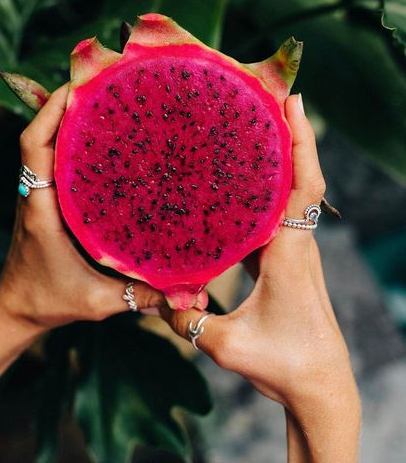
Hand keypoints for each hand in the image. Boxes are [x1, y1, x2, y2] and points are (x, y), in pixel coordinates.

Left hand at [0, 84, 165, 332]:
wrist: (17, 309)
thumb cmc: (50, 302)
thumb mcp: (99, 301)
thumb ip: (142, 297)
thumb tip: (189, 298)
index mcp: (42, 210)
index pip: (34, 146)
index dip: (51, 112)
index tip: (78, 87)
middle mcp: (36, 194)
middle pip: (40, 134)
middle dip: (64, 103)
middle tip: (103, 84)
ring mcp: (39, 194)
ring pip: (45, 144)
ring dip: (66, 118)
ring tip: (105, 100)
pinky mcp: (46, 199)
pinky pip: (53, 159)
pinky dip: (69, 140)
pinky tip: (101, 137)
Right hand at [160, 95, 360, 460]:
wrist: (319, 385)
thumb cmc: (283, 364)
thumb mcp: (226, 345)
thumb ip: (190, 320)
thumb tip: (162, 297)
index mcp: (289, 252)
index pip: (303, 186)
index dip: (301, 142)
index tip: (293, 103)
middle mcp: (296, 242)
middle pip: (300, 177)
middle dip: (289, 134)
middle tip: (266, 98)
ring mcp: (292, 250)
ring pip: (288, 195)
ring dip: (276, 161)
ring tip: (246, 130)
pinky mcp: (284, 260)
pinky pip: (273, 216)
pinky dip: (263, 193)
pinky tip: (236, 187)